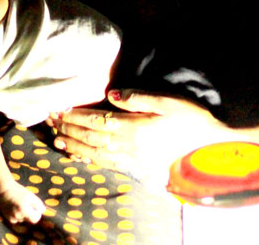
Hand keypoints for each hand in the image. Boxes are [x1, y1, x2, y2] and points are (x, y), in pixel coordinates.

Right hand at [0, 182, 45, 223]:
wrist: (4, 189)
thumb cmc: (19, 191)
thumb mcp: (30, 195)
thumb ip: (38, 204)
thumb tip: (43, 211)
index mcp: (24, 210)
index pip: (35, 220)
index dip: (37, 214)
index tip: (35, 208)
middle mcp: (17, 216)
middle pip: (28, 220)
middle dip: (30, 214)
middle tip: (27, 204)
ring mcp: (11, 218)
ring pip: (22, 219)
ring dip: (23, 214)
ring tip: (20, 204)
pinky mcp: (7, 217)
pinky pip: (16, 219)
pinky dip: (17, 215)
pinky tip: (15, 207)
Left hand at [49, 89, 225, 181]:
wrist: (208, 147)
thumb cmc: (190, 119)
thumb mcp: (167, 101)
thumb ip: (137, 97)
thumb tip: (110, 94)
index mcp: (134, 126)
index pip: (96, 120)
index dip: (75, 115)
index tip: (58, 108)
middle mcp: (130, 145)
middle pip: (91, 137)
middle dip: (69, 129)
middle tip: (49, 122)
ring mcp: (133, 158)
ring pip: (96, 152)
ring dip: (75, 146)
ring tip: (57, 140)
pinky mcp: (138, 165)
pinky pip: (109, 164)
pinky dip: (91, 159)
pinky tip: (81, 155)